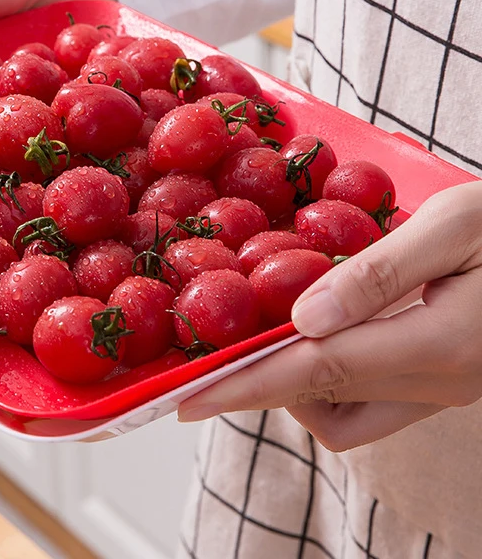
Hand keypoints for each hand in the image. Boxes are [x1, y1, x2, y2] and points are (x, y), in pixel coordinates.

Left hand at [177, 181, 481, 451]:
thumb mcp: (458, 226)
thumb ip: (381, 273)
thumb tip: (302, 316)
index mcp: (438, 345)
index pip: (313, 373)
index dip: (243, 385)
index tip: (186, 399)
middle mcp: (441, 382)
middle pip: (322, 401)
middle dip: (259, 386)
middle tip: (212, 353)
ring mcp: (448, 389)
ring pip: (347, 415)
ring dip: (297, 385)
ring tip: (264, 333)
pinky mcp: (451, 380)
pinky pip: (374, 399)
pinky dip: (332, 377)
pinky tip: (322, 331)